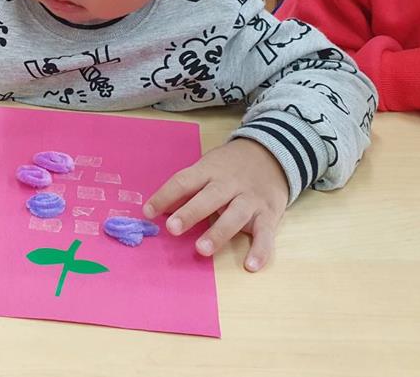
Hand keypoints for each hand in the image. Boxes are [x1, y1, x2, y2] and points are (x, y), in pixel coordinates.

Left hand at [143, 138, 287, 271]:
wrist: (271, 154)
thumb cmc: (230, 167)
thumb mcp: (207, 168)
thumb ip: (185, 188)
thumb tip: (156, 209)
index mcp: (209, 170)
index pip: (183, 181)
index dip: (165, 196)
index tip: (148, 212)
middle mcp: (230, 184)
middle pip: (209, 197)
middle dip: (191, 213)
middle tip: (172, 229)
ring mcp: (250, 199)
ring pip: (235, 216)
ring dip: (218, 233)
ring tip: (201, 249)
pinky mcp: (269, 215)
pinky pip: (265, 234)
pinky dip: (260, 250)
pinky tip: (250, 266)